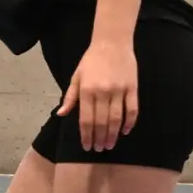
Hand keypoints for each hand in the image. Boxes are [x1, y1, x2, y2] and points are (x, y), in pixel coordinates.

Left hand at [57, 37, 140, 152]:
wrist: (112, 42)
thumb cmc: (91, 60)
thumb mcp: (76, 76)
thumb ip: (70, 97)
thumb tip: (61, 114)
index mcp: (86, 90)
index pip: (86, 119)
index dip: (86, 135)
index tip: (87, 146)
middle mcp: (102, 92)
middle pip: (101, 122)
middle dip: (100, 138)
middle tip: (100, 149)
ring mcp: (119, 90)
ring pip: (116, 118)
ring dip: (113, 134)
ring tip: (110, 145)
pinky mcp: (132, 88)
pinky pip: (132, 109)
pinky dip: (129, 122)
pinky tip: (125, 131)